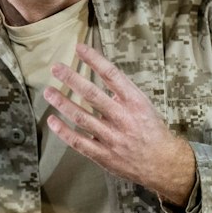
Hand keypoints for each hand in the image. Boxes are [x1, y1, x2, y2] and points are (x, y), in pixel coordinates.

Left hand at [47, 41, 197, 203]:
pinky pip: (79, 141)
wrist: (162, 163)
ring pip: (81, 117)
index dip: (94, 60)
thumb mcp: (144, 106)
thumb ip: (122, 95)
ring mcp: (112, 137)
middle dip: (72, 79)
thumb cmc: (152, 131)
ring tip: (49, 92)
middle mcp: (123, 117)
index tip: (79, 48)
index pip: (112, 75)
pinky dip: (63, 131)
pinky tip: (52, 120)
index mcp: (135, 102)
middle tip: (56, 68)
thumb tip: (101, 82)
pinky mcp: (103, 155)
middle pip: (92, 94)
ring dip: (63, 103)